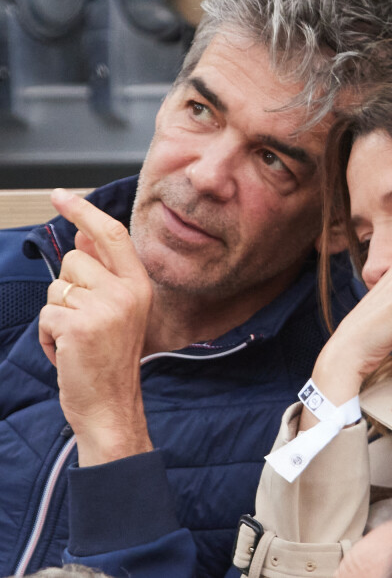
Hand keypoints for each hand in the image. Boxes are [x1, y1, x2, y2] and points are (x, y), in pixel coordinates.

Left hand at [39, 189, 153, 465]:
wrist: (112, 403)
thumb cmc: (112, 358)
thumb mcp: (118, 309)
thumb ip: (103, 269)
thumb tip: (82, 231)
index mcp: (138, 286)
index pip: (111, 235)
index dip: (84, 211)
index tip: (62, 196)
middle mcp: (127, 293)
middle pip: (75, 259)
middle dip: (68, 288)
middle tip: (85, 319)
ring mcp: (105, 308)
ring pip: (57, 287)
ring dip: (57, 313)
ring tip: (77, 337)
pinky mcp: (79, 326)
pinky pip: (46, 314)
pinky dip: (47, 335)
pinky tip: (67, 351)